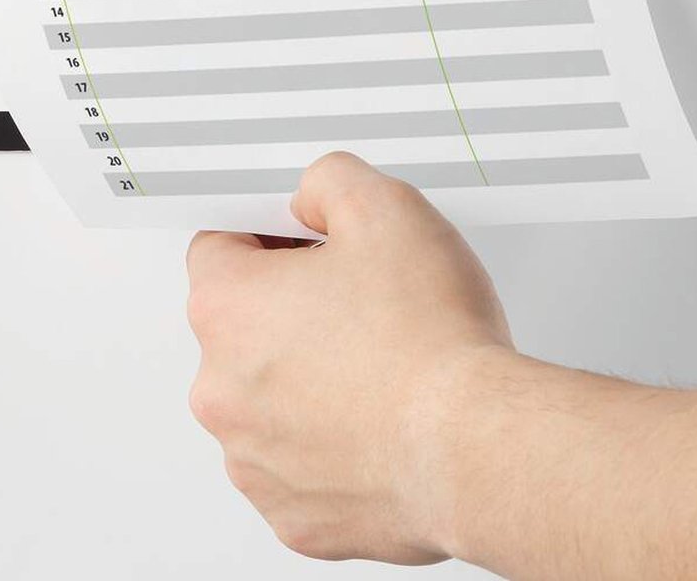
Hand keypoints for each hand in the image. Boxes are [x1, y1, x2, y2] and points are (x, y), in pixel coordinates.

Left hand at [184, 151, 509, 562]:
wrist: (477, 449)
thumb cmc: (432, 344)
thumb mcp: (383, 205)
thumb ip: (328, 180)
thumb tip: (311, 199)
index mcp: (227, 309)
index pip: (218, 248)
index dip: (273, 238)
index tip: (312, 248)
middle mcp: (222, 392)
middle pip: (242, 328)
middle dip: (293, 312)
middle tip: (361, 306)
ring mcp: (254, 461)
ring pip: (269, 401)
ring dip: (309, 382)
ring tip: (380, 368)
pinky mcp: (294, 516)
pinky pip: (299, 466)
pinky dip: (332, 445)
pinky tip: (381, 422)